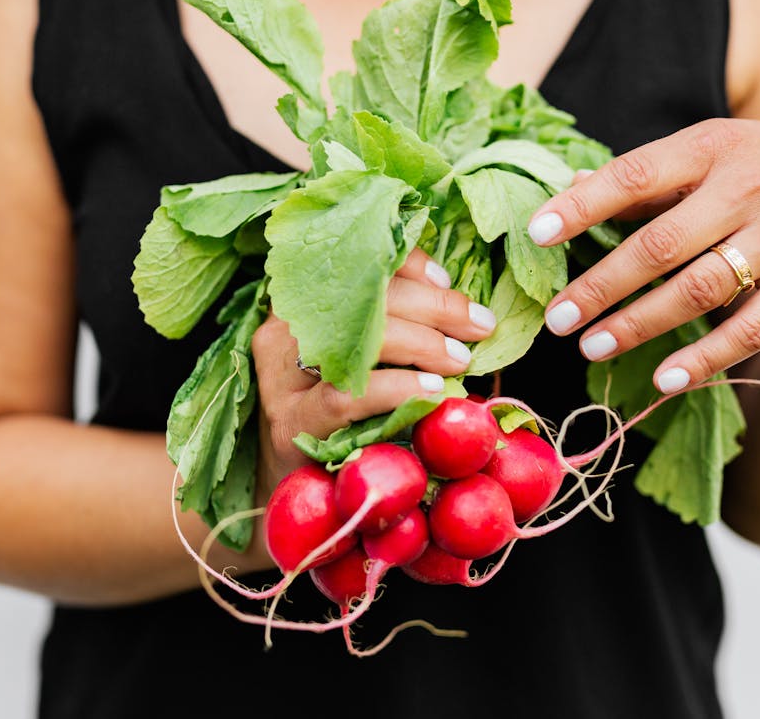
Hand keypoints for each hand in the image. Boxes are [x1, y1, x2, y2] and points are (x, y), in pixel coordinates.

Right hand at [252, 249, 497, 490]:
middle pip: (362, 299)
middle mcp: (284, 333)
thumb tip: (466, 313)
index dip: (406, 266)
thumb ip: (401, 333)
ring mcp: (281, 379)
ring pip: (355, 342)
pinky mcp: (291, 423)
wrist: (294, 492)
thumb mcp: (370, 366)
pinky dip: (397, 389)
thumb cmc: (345, 422)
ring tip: (459, 359)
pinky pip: (346, 395)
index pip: (355, 266)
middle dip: (432, 306)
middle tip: (477, 325)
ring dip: (420, 344)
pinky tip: (431, 392)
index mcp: (302, 308)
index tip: (446, 280)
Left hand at [526, 119, 759, 392]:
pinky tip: (666, 380)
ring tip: (592, 347)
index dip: (583, 205)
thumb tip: (569, 187)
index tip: (536, 234)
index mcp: (712, 146)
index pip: (636, 174)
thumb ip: (650, 175)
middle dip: (601, 285)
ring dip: (640, 324)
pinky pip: (753, 328)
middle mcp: (747, 188)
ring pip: (700, 290)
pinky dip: (708, 358)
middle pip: (661, 244)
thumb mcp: (718, 149)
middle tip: (556, 318)